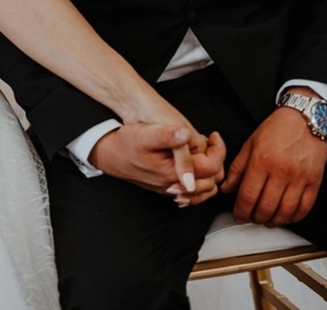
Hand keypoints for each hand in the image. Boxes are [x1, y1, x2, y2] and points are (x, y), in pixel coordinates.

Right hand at [90, 124, 225, 204]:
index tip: (214, 135)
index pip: (211, 167)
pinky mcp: (164, 187)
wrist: (107, 153)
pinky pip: (191, 192)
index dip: (218, 149)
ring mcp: (169, 189)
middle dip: (216, 160)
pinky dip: (199, 182)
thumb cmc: (125, 143)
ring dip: (209, 173)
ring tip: (206, 153)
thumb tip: (186, 135)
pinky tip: (193, 168)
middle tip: (212, 143)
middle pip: (211, 181)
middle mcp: (174, 186)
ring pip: (203, 190)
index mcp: (173, 172)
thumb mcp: (147, 134)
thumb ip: (169, 136)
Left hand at [220, 105, 326, 226]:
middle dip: (255, 218)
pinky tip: (286, 217)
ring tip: (266, 220)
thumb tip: (227, 188)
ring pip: (285, 211)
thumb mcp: (250, 143)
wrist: (305, 118)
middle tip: (251, 219)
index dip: (241, 211)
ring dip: (274, 221)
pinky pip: (305, 207)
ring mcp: (300, 177)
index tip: (239, 216)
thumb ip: (238, 168)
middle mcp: (281, 171)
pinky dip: (294, 217)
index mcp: (262, 161)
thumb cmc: (277, 129)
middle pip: (266, 207)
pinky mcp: (315, 180)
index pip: (248, 195)